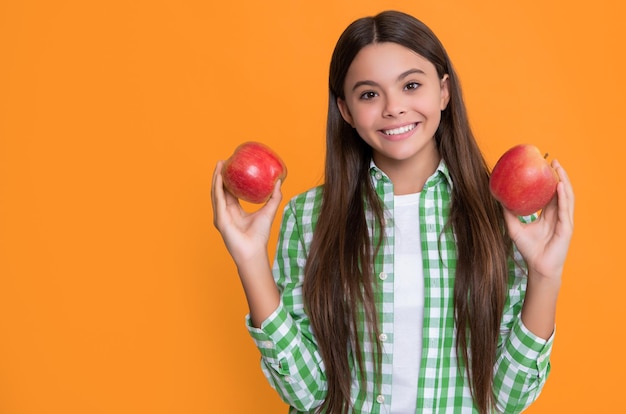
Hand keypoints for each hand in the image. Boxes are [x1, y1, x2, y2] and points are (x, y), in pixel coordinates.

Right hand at [211, 160, 282, 264]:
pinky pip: (218, 199)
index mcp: (234, 211)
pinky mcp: (220, 218)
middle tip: (224, 161)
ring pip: (216, 192)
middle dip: (220, 175)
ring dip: (216, 177)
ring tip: (220, 164)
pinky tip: (219, 177)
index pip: (229, 192)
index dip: (230, 179)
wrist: (254, 251)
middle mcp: (225, 212)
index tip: (232, 166)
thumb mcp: (269, 211)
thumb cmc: (260, 235)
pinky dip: (218, 187)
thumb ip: (274, 197)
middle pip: (220, 190)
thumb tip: (278, 181)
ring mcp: (221, 215)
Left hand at [503, 159, 574, 281]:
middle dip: (558, 175)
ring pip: (566, 197)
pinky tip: (559, 186)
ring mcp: (564, 221)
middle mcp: (558, 215)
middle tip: (552, 161)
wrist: (537, 267)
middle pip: (561, 191)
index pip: (550, 193)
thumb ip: (508, 214)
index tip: (543, 166)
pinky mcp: (567, 228)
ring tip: (558, 168)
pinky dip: (563, 196)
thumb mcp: (514, 228)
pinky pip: (565, 209)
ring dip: (564, 181)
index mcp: (548, 214)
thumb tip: (498, 199)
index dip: (549, 180)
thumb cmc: (529, 250)